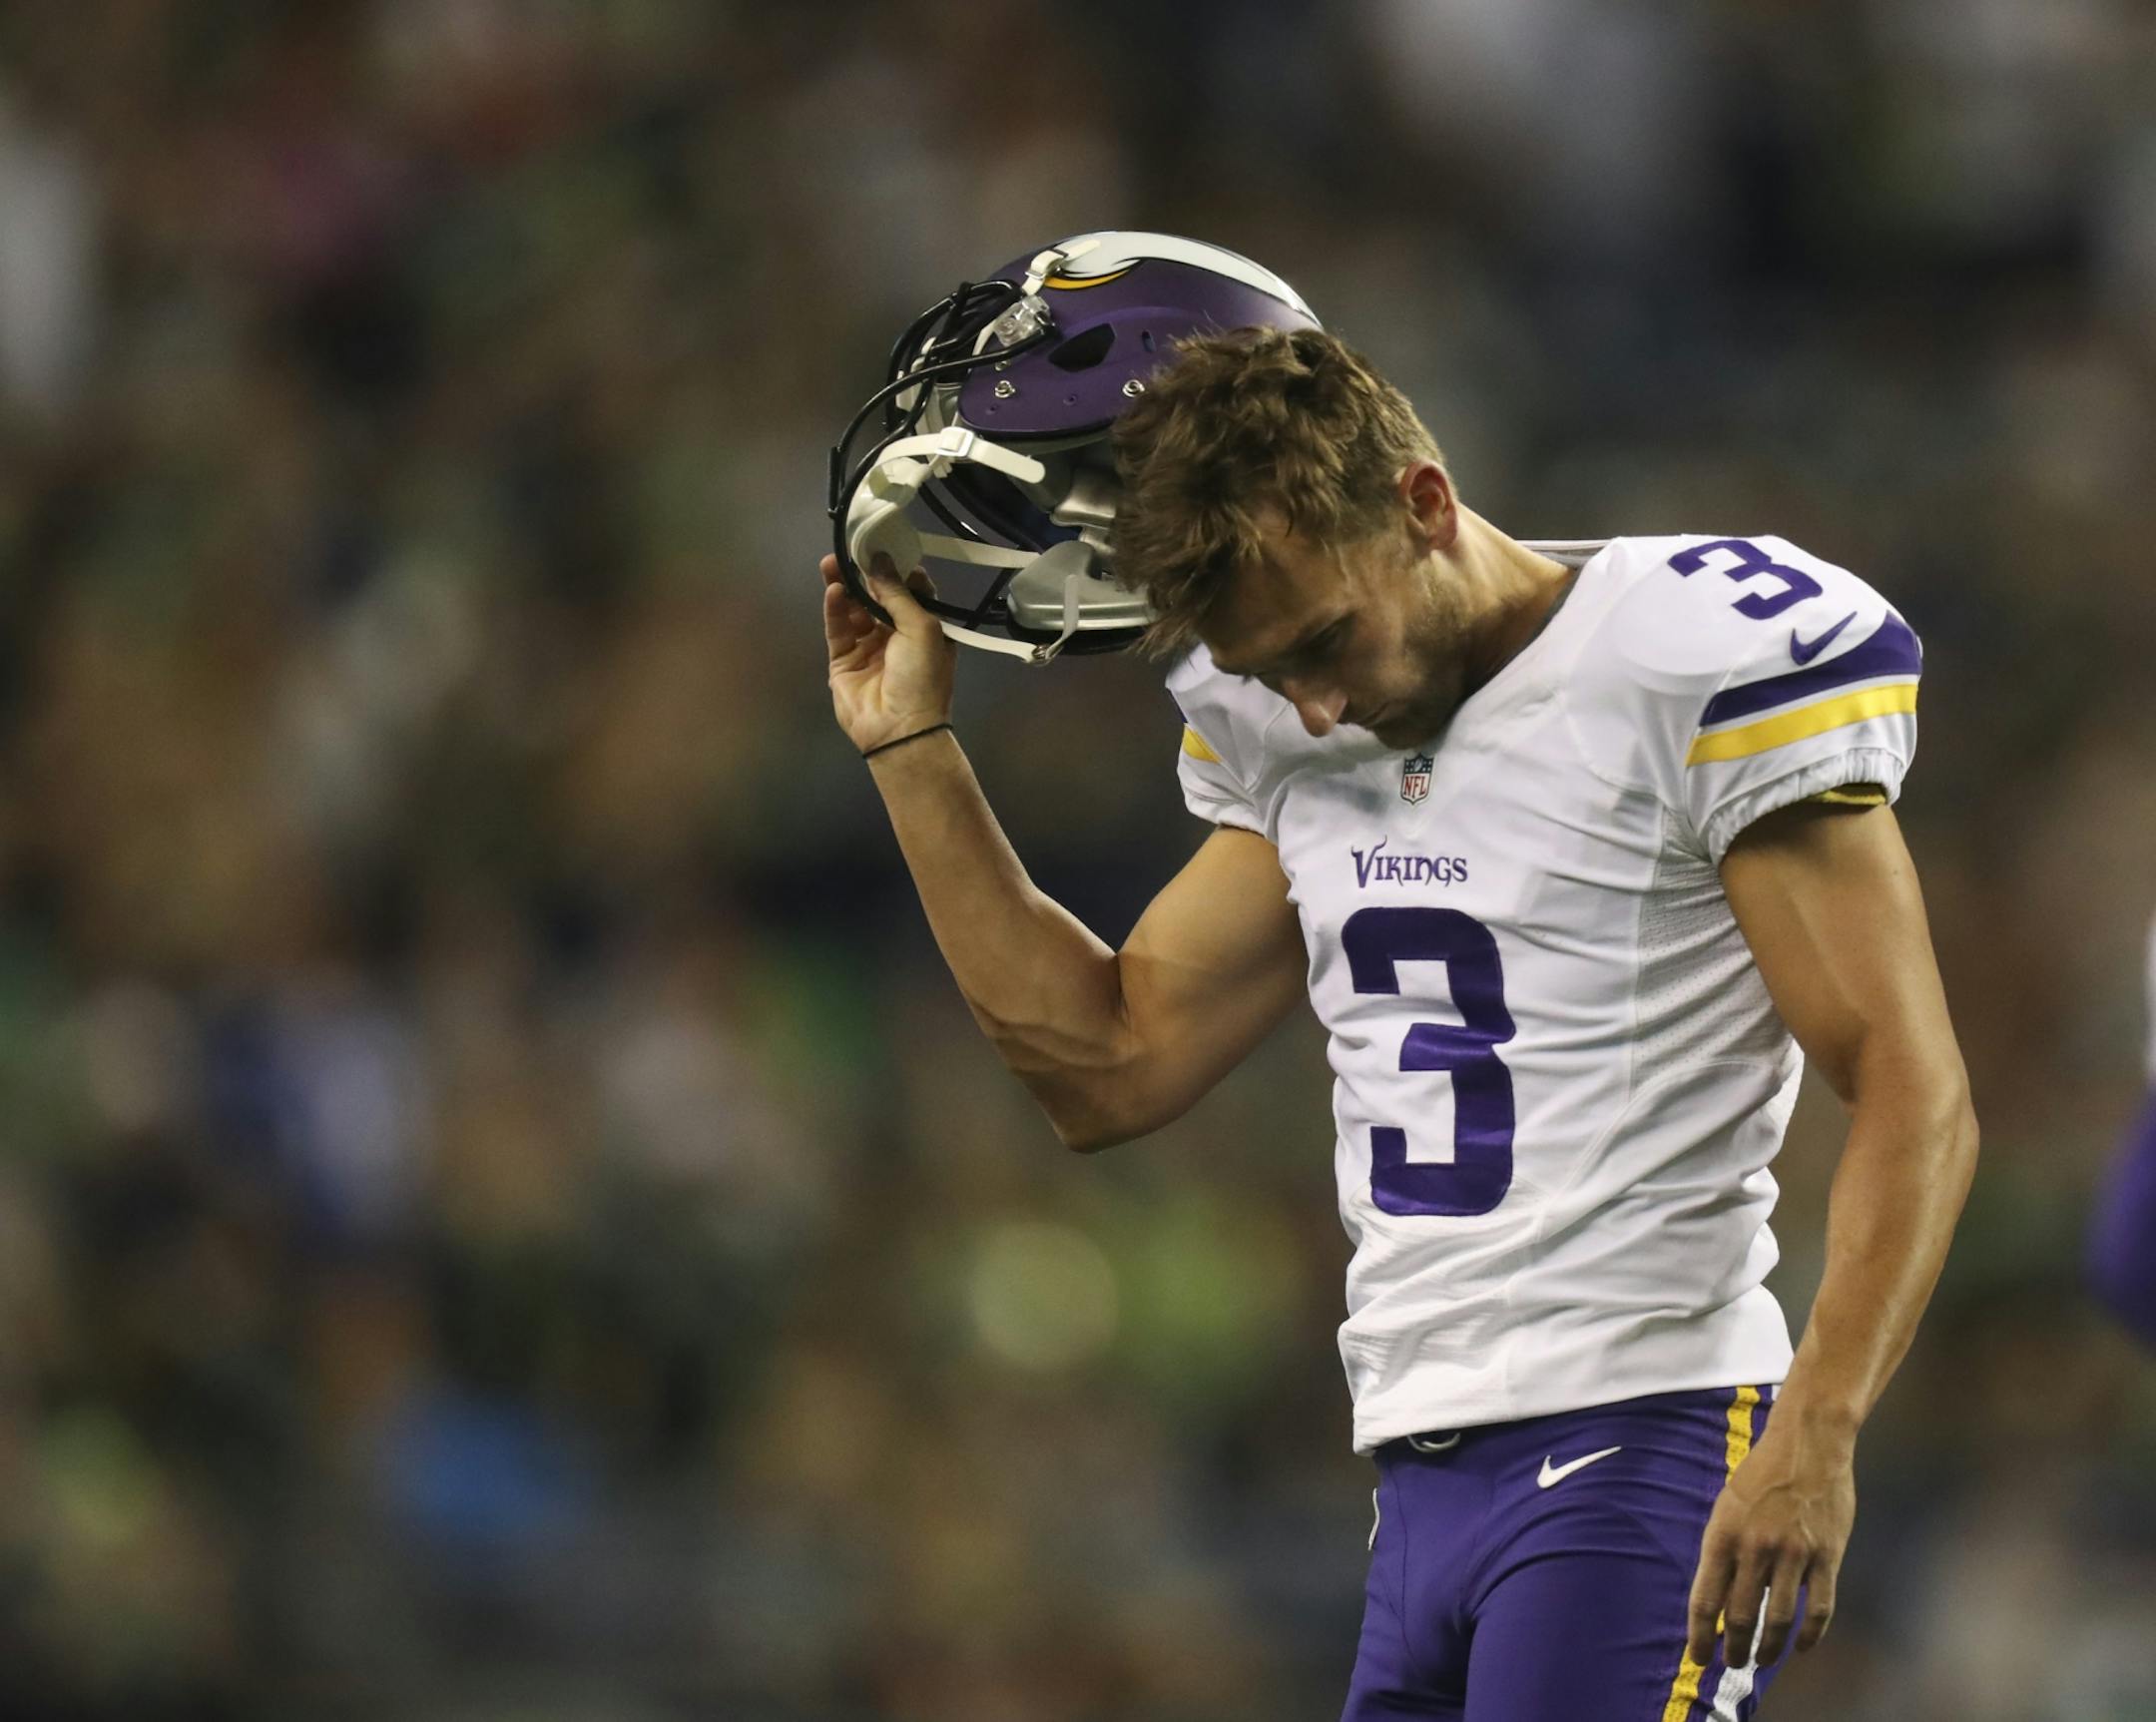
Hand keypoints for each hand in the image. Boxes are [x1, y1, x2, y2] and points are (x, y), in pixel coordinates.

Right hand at [822, 552, 955, 754]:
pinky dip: (835, 608)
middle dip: (864, 573)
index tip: (884, 547)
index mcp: (924, 629)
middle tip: (850, 549)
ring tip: (832, 563)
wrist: (899, 728)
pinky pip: (838, 628)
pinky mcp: (843, 659)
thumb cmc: (921, 676)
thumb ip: (898, 593)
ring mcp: (868, 647)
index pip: (910, 590)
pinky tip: (834, 590)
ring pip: (853, 608)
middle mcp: (896, 635)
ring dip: (845, 586)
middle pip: (877, 596)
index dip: (898, 569)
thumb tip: (880, 560)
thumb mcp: (922, 628)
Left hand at [1685, 1412, 1854, 1669]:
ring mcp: (1793, 1554)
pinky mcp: (1826, 1556)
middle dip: (1734, 1648)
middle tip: (1731, 1665)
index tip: (1699, 1659)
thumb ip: (1724, 1549)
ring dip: (1768, 1649)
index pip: (1705, 1599)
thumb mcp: (1728, 1505)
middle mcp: (1754, 1548)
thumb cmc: (1762, 1474)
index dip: (1700, 1635)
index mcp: (1723, 1535)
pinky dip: (1810, 1635)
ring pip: (1778, 1619)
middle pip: (1741, 1616)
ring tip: (1761, 1662)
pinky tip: (1802, 1647)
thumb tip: (1720, 1594)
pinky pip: (1819, 1608)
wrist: (1808, 1444)